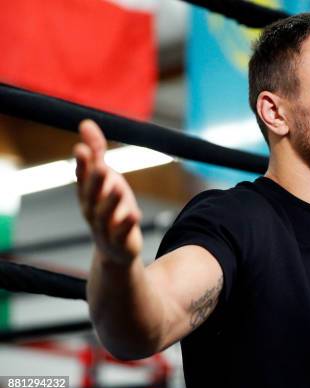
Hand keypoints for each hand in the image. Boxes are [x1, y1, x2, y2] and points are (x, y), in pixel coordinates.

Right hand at [74, 120, 142, 265]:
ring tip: (118, 187)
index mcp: (88, 193)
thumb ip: (96, 151)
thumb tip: (86, 122)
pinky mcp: (120, 242)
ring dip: (111, 201)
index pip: (82, 177)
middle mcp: (92, 209)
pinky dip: (127, 224)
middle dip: (95, 180)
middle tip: (100, 165)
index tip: (81, 148)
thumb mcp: (106, 178)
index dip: (82, 164)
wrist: (114, 249)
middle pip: (91, 195)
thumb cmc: (109, 207)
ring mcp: (105, 227)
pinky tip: (134, 214)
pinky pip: (122, 233)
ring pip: (105, 214)